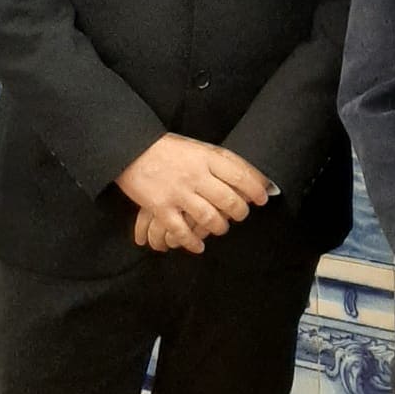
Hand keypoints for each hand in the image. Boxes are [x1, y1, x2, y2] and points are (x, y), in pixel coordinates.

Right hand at [115, 134, 269, 254]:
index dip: (255, 189)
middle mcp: (195, 176)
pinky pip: (181, 231)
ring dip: (219, 227)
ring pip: (208, 217)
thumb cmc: (170, 149)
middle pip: (227, 200)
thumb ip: (221, 161)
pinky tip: (198, 246)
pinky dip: (192, 243)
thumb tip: (251, 175)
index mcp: (206, 158)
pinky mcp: (160, 207)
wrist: (132, 149)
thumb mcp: (199, 147)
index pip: (239, 175)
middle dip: (240, 212)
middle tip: (241, 215)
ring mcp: (178, 192)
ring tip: (220, 228)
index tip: (262, 198)